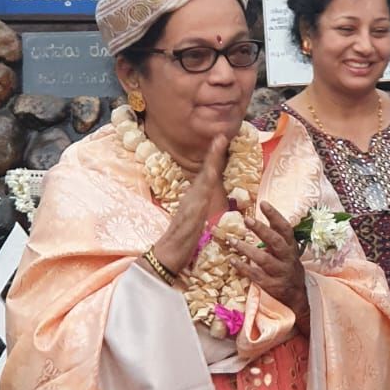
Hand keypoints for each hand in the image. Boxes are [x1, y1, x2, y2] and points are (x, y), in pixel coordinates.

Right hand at [151, 136, 227, 274]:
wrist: (168, 254)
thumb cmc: (180, 243)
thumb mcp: (194, 223)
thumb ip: (198, 211)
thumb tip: (203, 203)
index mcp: (194, 199)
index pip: (206, 176)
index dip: (213, 161)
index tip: (220, 144)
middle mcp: (193, 197)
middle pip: (206, 171)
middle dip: (214, 153)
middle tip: (222, 135)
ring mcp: (192, 202)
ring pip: (205, 177)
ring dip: (213, 159)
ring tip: (220, 142)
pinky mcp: (193, 210)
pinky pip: (203, 192)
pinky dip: (208, 178)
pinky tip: (212, 169)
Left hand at [230, 202, 306, 314]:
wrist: (297, 295)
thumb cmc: (288, 267)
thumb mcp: (287, 251)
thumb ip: (275, 236)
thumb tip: (258, 218)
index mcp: (291, 247)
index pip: (285, 228)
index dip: (275, 215)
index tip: (263, 203)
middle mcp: (287, 258)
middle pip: (275, 242)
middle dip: (262, 230)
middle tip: (247, 219)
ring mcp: (280, 272)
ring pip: (264, 260)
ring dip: (247, 249)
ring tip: (232, 240)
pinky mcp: (272, 285)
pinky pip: (256, 276)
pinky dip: (244, 268)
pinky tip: (232, 260)